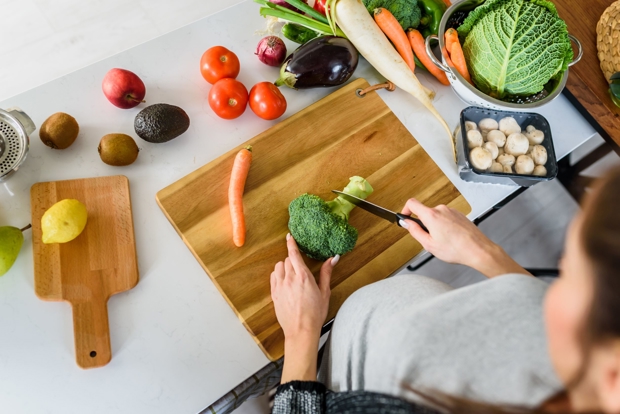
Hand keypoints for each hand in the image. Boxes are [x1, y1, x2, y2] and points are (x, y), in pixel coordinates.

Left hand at [271, 234, 337, 381]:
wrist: (301, 331)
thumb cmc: (315, 313)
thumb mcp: (324, 292)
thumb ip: (326, 273)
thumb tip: (333, 258)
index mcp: (303, 277)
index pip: (294, 254)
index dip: (291, 244)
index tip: (289, 237)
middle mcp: (289, 279)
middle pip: (287, 260)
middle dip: (293, 260)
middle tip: (301, 269)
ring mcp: (280, 287)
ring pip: (278, 267)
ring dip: (284, 267)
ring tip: (292, 276)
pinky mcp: (274, 294)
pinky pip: (273, 277)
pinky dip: (278, 276)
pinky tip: (285, 282)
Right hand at [400, 199, 529, 277]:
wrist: (478, 250)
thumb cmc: (456, 249)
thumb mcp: (429, 244)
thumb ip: (415, 231)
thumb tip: (406, 223)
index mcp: (431, 215)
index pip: (412, 203)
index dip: (406, 210)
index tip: (406, 217)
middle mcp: (441, 210)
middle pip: (425, 213)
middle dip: (424, 225)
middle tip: (430, 239)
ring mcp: (452, 211)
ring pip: (436, 217)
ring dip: (436, 227)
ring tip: (444, 241)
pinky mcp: (459, 215)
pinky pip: (446, 219)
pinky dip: (445, 227)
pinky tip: (452, 239)